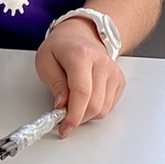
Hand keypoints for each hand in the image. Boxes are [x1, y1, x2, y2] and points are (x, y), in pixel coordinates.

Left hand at [34, 17, 124, 137]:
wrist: (80, 35)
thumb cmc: (61, 48)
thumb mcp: (45, 62)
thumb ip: (55, 85)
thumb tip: (62, 107)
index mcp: (81, 56)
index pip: (82, 92)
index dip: (74, 115)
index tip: (65, 128)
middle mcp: (101, 63)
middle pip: (95, 105)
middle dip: (78, 118)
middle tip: (63, 117)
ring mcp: (113, 72)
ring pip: (103, 109)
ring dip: (86, 115)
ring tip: (73, 104)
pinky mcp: (119, 80)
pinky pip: (109, 106)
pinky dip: (96, 109)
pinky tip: (85, 99)